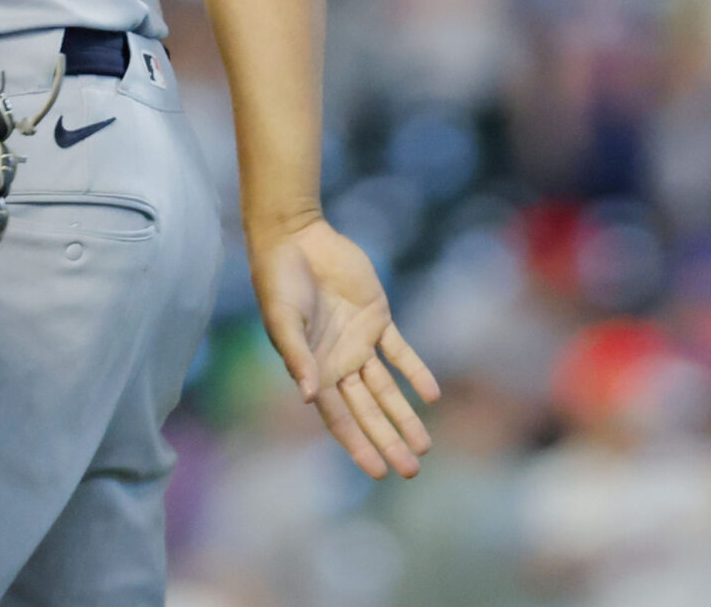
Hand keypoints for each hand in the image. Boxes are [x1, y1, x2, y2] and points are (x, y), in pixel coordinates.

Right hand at [250, 216, 439, 477]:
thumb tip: (307, 398)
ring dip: (405, 415)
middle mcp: (338, 364)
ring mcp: (360, 343)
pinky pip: (400, 351)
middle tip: (411, 469)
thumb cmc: (279, 282)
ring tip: (424, 446)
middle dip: (388, 440)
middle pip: (368, 412)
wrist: (297, 239)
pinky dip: (415, 372)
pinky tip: (431, 395)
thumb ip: (297, 357)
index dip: (358, 446)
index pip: (340, 419)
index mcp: (313, 372)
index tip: (378, 472)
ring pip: (387, 389)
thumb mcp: (284, 321)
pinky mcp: (378, 318)